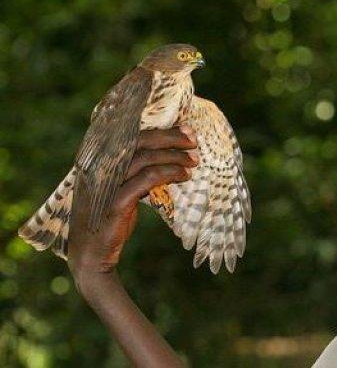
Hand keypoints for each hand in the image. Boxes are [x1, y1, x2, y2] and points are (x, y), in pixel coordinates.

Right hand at [68, 125, 198, 291]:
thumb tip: (167, 155)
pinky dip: (169, 174)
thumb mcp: (119, 189)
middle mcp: (98, 167)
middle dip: (170, 138)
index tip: (186, 131)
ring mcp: (105, 184)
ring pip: (146, 158)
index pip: (131, 135)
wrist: (91, 255)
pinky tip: (184, 176)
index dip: (161, 131)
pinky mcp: (115, 201)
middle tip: (194, 141)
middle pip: (139, 141)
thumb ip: (135, 171)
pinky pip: (148, 179)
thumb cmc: (109, 219)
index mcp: (97, 160)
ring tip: (193, 161)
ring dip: (174, 157)